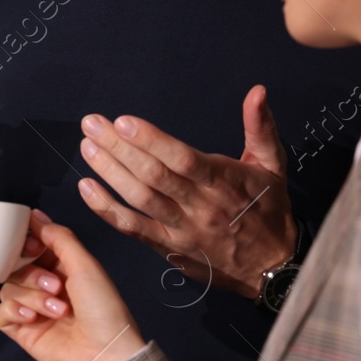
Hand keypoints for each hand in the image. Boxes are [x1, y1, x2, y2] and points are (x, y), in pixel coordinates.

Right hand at [0, 210, 145, 360]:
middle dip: (33, 274)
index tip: (34, 245)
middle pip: (16, 265)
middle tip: (56, 286)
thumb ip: (59, 237)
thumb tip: (35, 215)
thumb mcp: (85, 264)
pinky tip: (32, 318)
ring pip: (8, 287)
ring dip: (31, 296)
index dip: (28, 242)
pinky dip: (14, 311)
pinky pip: (0, 312)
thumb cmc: (104, 310)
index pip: (32, 245)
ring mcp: (33, 309)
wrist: (105, 354)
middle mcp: (46, 286)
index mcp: (63, 267)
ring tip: (57, 310)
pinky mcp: (22, 331)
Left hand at [76, 84, 295, 299]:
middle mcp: (200, 206)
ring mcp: (182, 229)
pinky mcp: (169, 248)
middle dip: (118, 148)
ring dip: (109, 173)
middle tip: (92, 125)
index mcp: (224, 181)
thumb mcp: (273, 166)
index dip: (151, 141)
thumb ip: (261, 128)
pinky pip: (133, 228)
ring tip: (87, 148)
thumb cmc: (270, 210)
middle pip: (153, 176)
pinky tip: (87, 188)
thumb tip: (257, 91)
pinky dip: (107, 210)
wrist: (272, 268)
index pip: (183, 159)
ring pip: (140, 199)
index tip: (123, 122)